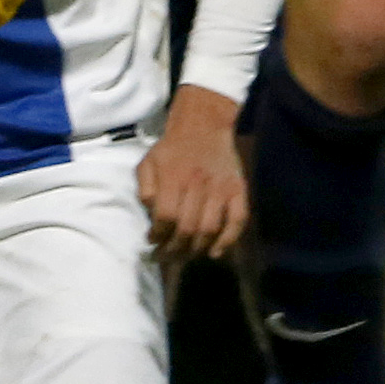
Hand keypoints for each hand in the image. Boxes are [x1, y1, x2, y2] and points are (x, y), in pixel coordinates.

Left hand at [138, 87, 248, 263]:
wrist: (204, 127)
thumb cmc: (172, 149)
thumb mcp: (148, 162)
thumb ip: (145, 188)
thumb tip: (151, 214)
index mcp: (174, 176)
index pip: (166, 216)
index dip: (157, 235)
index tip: (152, 243)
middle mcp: (199, 183)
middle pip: (187, 227)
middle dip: (174, 249)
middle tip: (166, 256)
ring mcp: (222, 188)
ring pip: (210, 229)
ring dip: (196, 249)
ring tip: (185, 256)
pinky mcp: (239, 190)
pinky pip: (238, 220)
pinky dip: (228, 240)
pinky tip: (215, 252)